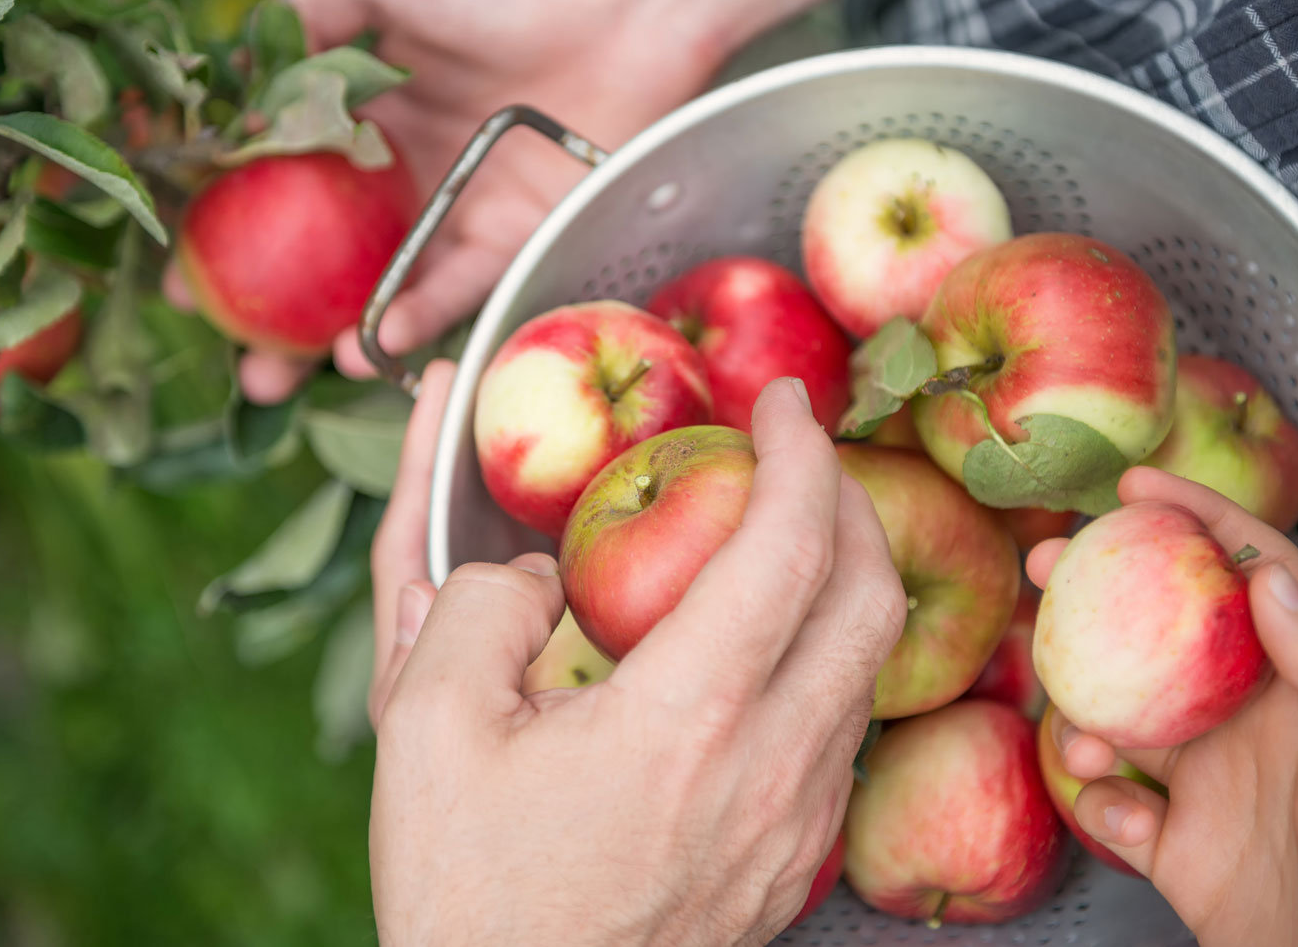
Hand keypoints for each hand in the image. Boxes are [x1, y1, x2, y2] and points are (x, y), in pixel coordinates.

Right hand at [167, 0, 858, 403]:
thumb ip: (302, 21)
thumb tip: (228, 87)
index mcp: (368, 113)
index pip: (286, 188)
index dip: (235, 236)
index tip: (190, 282)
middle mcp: (410, 171)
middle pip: (331, 259)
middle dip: (283, 320)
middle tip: (243, 362)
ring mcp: (462, 209)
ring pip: (389, 288)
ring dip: (340, 335)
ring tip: (292, 371)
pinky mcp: (519, 235)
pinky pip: (460, 286)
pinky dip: (416, 314)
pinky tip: (373, 338)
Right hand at [368, 379, 902, 943]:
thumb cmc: (471, 894)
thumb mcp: (425, 731)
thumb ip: (472, 606)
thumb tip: (532, 571)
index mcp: (685, 718)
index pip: (788, 544)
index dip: (798, 450)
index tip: (782, 402)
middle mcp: (770, 767)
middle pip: (872, 596)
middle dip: (851, 498)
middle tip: (800, 455)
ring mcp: (797, 825)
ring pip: (871, 666)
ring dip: (847, 578)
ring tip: (787, 536)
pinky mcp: (795, 864)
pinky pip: (842, 731)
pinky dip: (827, 655)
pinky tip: (764, 650)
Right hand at [1030, 467, 1297, 946]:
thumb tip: (1266, 576)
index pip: (1253, 579)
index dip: (1199, 521)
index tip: (1135, 490)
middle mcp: (1253, 729)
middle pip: (1164, 633)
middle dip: (1104, 594)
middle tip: (1048, 566)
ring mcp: (1211, 788)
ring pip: (1121, 716)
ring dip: (1086, 718)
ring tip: (1088, 744)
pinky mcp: (1176, 848)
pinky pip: (1111, 804)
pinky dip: (1098, 804)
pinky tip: (1121, 819)